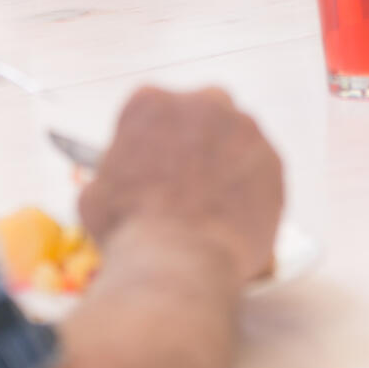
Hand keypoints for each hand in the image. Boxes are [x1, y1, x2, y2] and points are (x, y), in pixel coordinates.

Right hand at [78, 87, 283, 283]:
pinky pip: (261, 170)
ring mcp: (242, 128)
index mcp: (150, 103)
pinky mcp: (273, 159)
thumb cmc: (128, 232)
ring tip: (214, 205)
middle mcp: (201, 104)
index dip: (154, 141)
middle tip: (190, 179)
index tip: (157, 162)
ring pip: (237, 139)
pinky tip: (235, 217)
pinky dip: (251, 190)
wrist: (177, 264)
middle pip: (202, 113)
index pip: (154, 111)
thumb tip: (123, 179)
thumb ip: (115, 172)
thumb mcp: (96, 195)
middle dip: (197, 139)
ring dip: (228, 163)